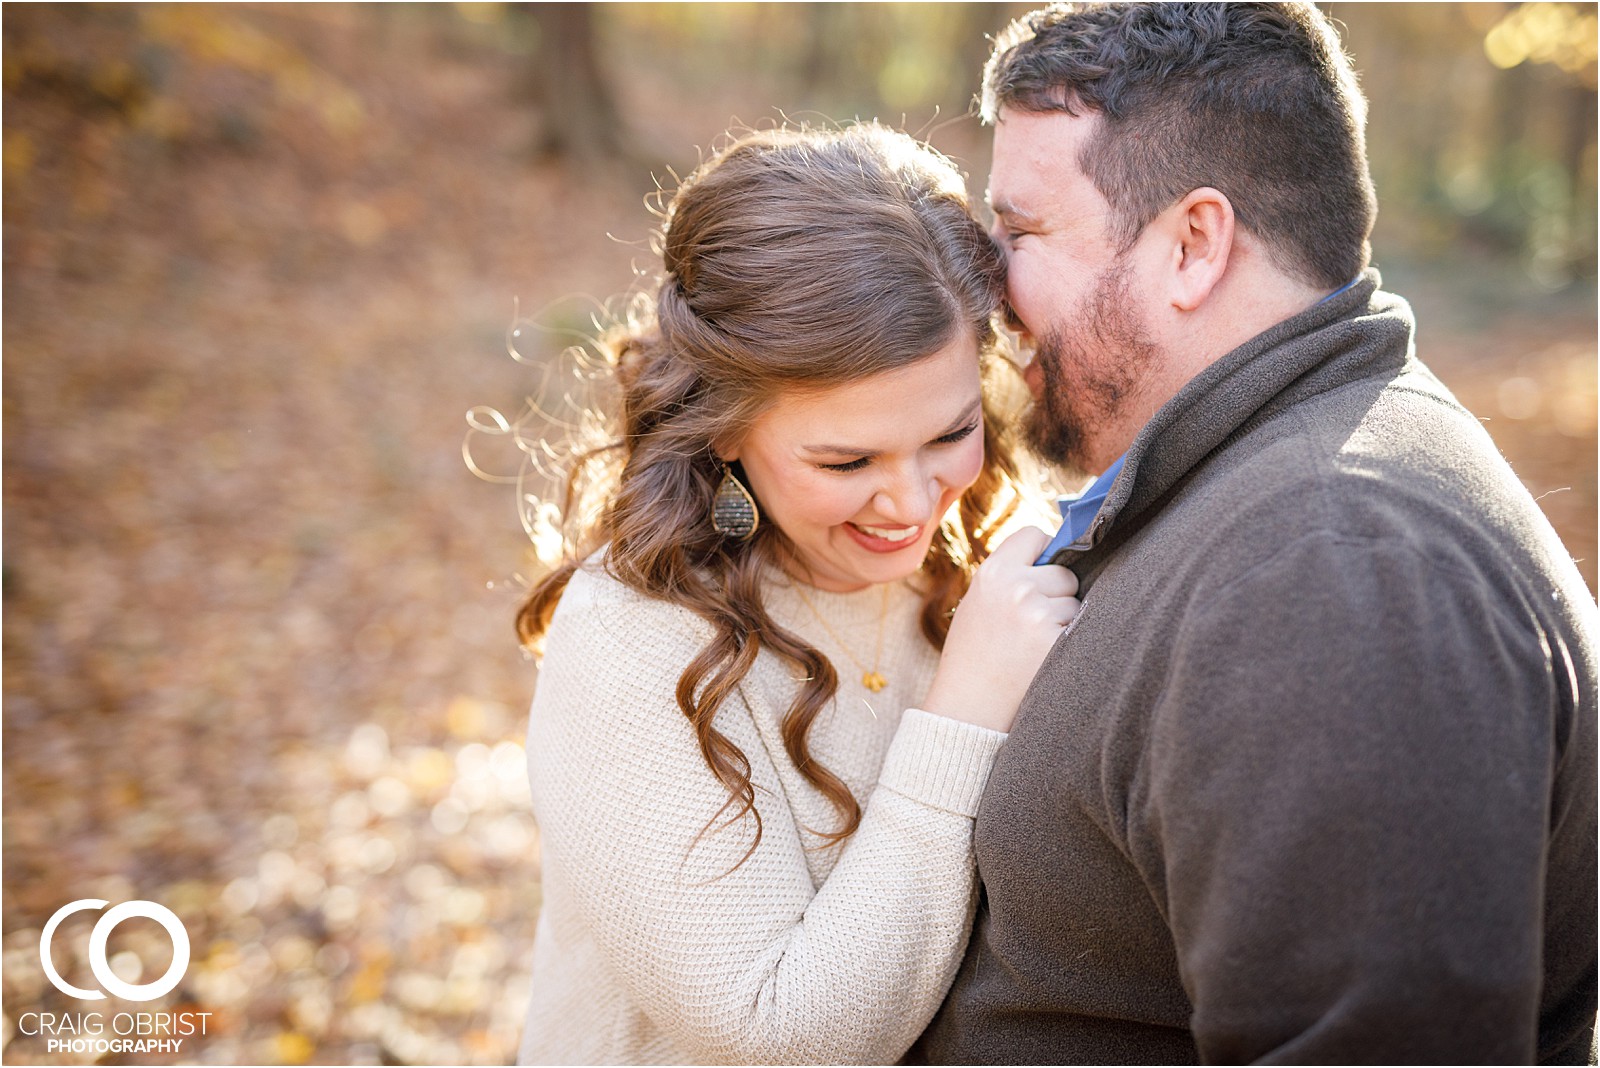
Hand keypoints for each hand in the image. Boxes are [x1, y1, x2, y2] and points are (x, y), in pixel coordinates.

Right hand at [922, 527, 1079, 732]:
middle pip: (1064, 572)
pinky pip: (1080, 628)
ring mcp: (1038, 614)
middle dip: (1057, 593)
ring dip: (1063, 621)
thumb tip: (1056, 553)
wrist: (968, 707)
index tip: (1041, 570)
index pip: (1035, 534)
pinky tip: (1042, 657)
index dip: (1043, 552)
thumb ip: (1008, 576)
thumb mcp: (977, 603)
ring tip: (1032, 644)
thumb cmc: (973, 655)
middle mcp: (1016, 587)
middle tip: (1031, 621)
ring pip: (1075, 602)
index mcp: (992, 572)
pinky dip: (1068, 642)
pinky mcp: (1056, 641)